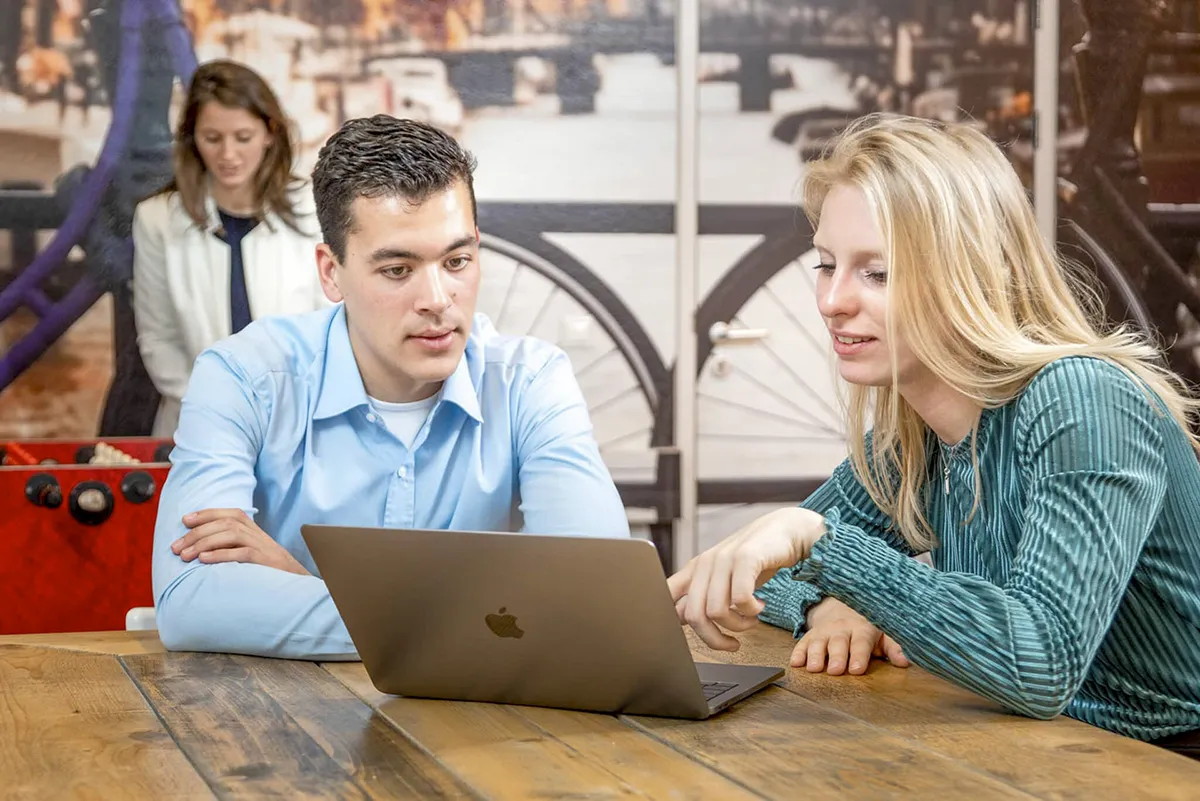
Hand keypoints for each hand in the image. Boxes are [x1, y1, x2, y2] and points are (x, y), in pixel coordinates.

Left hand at [172, 508, 308, 575]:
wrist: (299, 587)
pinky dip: (221, 555)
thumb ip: (233, 548)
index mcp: (255, 531)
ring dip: (204, 543)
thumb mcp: (252, 555)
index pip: (230, 513)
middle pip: (226, 523)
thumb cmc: (269, 574)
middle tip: (176, 548)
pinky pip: (242, 553)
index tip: (185, 520)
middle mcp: (259, 535)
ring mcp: (264, 547)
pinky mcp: (266, 562)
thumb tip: (201, 549)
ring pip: (232, 534)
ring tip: (185, 556)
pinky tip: (204, 561)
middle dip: (197, 533)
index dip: (207, 513)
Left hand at [667, 507, 825, 650]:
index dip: (675, 624)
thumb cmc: (755, 560)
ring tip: (751, 619)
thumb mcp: (724, 578)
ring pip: (716, 611)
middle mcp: (704, 564)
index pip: (667, 597)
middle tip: (732, 643)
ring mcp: (723, 559)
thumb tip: (684, 620)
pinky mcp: (745, 558)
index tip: (702, 636)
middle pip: (693, 615)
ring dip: (737, 625)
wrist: (785, 530)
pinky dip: (751, 611)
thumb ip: (704, 596)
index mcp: (694, 570)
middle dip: (714, 639)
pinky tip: (759, 606)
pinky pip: (740, 598)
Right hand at [792, 597, 908, 673]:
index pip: (861, 643)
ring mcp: (824, 632)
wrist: (840, 607)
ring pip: (818, 643)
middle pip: (838, 643)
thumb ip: (893, 647)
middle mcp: (841, 630)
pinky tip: (795, 663)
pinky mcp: (810, 635)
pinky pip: (802, 643)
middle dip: (836, 657)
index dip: (859, 656)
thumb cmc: (865, 627)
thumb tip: (904, 662)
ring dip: (815, 655)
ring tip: (813, 668)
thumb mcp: (882, 634)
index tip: (857, 669)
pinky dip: (798, 652)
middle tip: (835, 670)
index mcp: (861, 630)